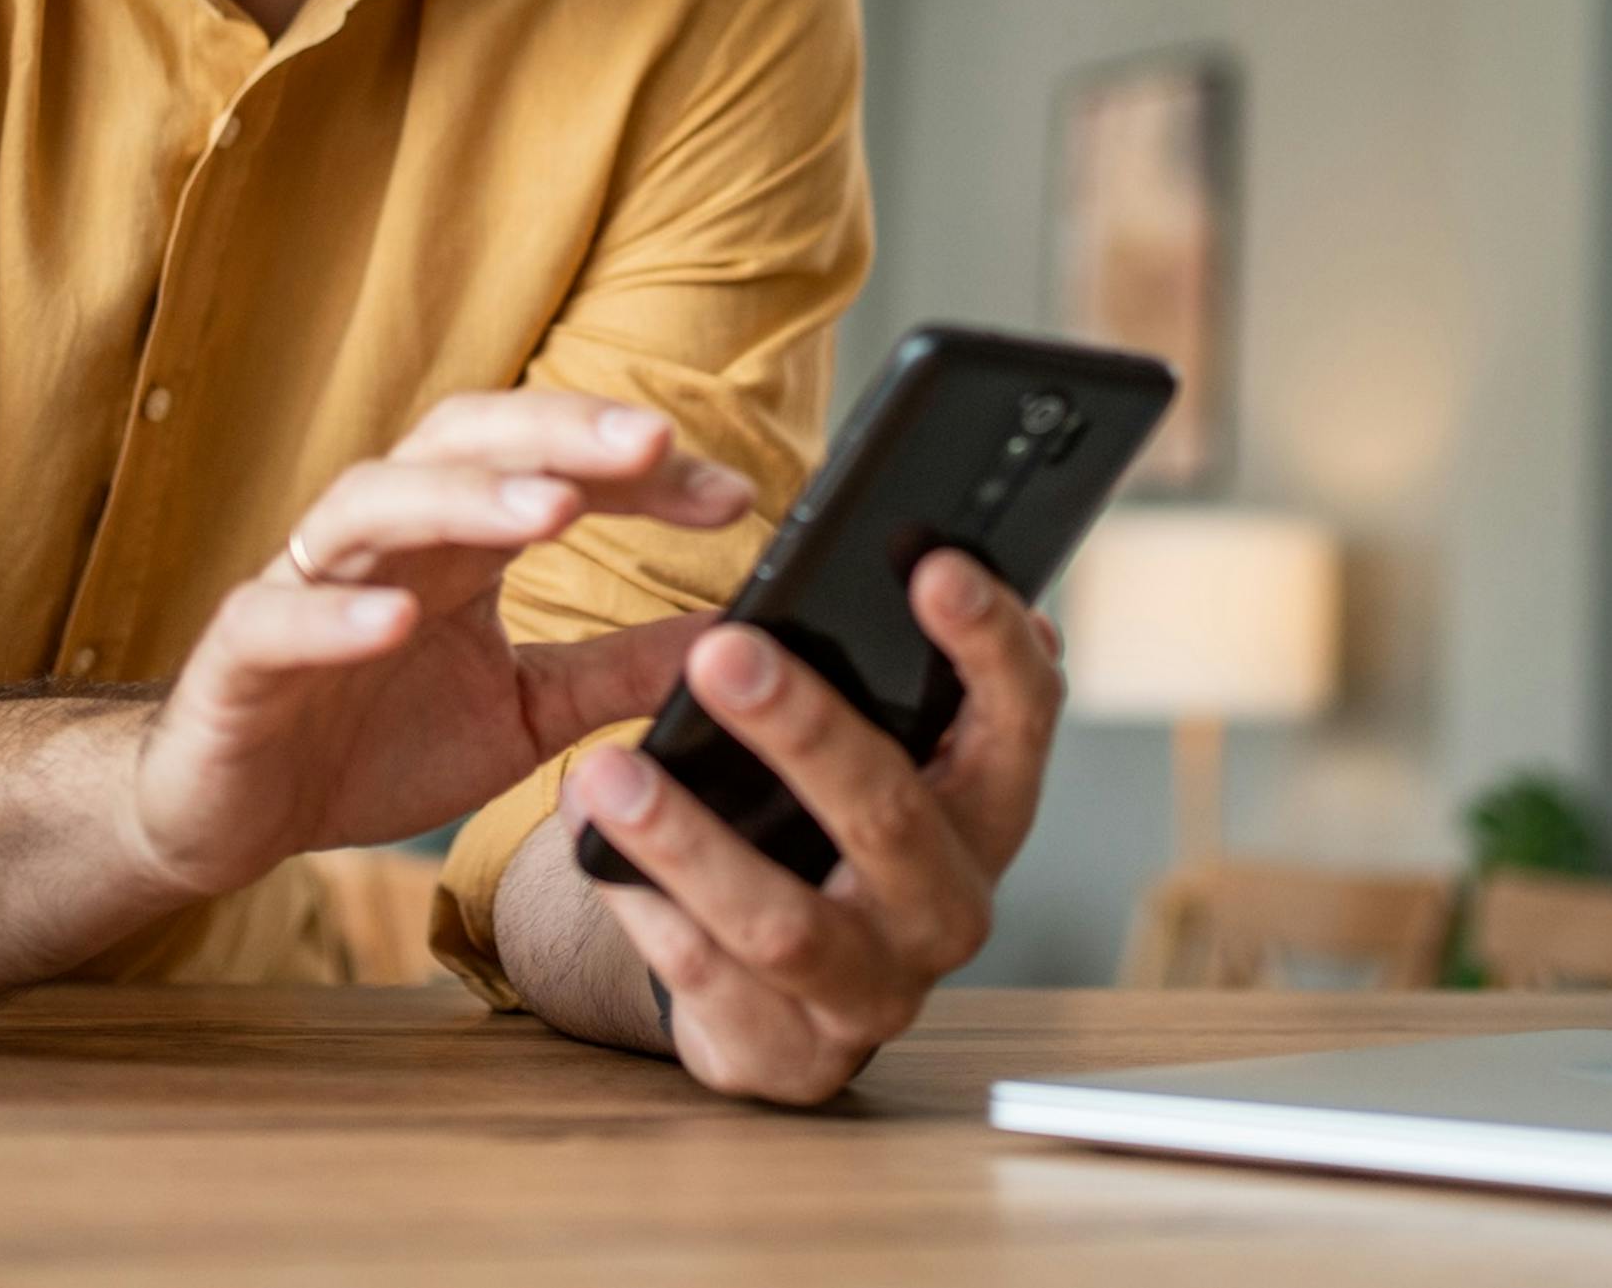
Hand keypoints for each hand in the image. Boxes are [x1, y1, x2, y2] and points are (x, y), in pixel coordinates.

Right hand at [119, 392, 750, 899]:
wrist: (233, 815)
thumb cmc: (376, 743)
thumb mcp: (525, 712)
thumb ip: (618, 670)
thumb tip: (741, 640)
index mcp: (457, 543)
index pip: (551, 464)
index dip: (637, 469)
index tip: (731, 493)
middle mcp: (385, 540)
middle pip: (465, 441)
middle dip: (560, 433)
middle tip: (653, 441)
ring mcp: (306, 586)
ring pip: (373, 502)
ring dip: (462, 498)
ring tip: (550, 509)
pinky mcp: (237, 656)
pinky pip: (278, 617)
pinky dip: (334, 614)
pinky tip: (395, 622)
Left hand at [560, 548, 1064, 1104]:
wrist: (799, 1006)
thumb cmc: (840, 839)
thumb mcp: (887, 758)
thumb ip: (905, 678)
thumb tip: (920, 553)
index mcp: (990, 809)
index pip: (1022, 715)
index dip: (986, 644)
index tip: (931, 566)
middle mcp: (952, 906)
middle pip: (889, 812)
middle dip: (802, 729)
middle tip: (718, 651)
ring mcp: (878, 992)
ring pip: (782, 920)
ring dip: (688, 842)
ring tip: (603, 773)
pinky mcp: (792, 1057)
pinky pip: (708, 981)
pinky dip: (644, 914)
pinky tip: (590, 852)